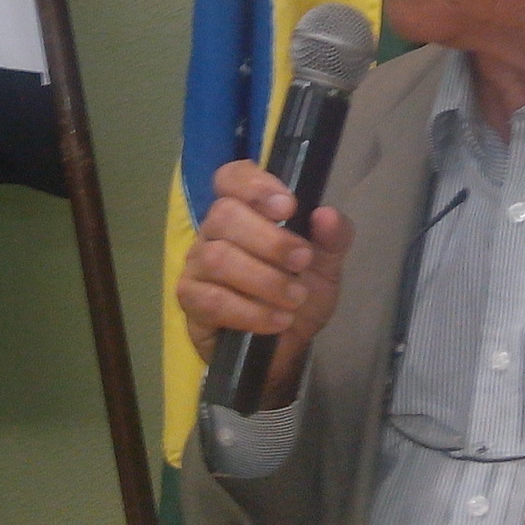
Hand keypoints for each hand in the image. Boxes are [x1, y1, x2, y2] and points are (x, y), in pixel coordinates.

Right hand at [176, 159, 354, 409]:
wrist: (286, 347)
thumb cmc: (300, 292)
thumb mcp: (327, 265)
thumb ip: (334, 237)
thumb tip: (326, 215)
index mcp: (246, 209)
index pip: (232, 177)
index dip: (255, 185)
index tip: (288, 206)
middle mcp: (215, 230)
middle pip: (224, 215)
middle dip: (269, 239)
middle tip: (302, 261)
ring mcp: (198, 264)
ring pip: (217, 258)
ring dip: (263, 279)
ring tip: (295, 298)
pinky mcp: (191, 300)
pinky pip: (211, 300)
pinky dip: (250, 311)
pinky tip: (277, 320)